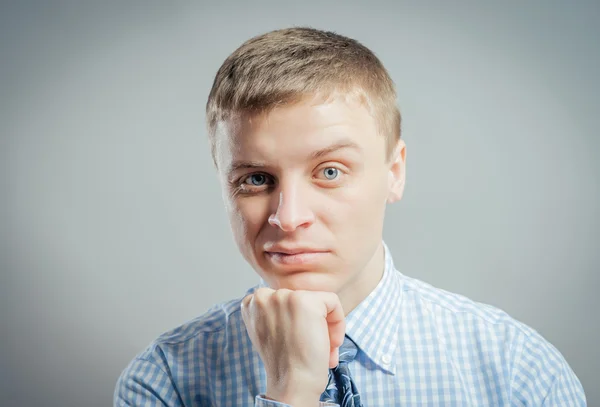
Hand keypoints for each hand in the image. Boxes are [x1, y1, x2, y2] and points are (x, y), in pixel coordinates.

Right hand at [241, 287, 345, 405]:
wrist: (292, 384)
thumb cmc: (285, 364)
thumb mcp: (269, 331)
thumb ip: (275, 312)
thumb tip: (296, 303)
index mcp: (252, 303)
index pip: (285, 300)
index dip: (296, 321)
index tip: (298, 340)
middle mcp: (263, 295)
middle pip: (302, 299)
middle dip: (312, 324)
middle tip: (313, 347)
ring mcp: (284, 296)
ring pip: (318, 301)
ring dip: (326, 325)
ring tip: (323, 348)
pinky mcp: (306, 301)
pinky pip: (332, 301)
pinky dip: (338, 322)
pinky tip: (331, 343)